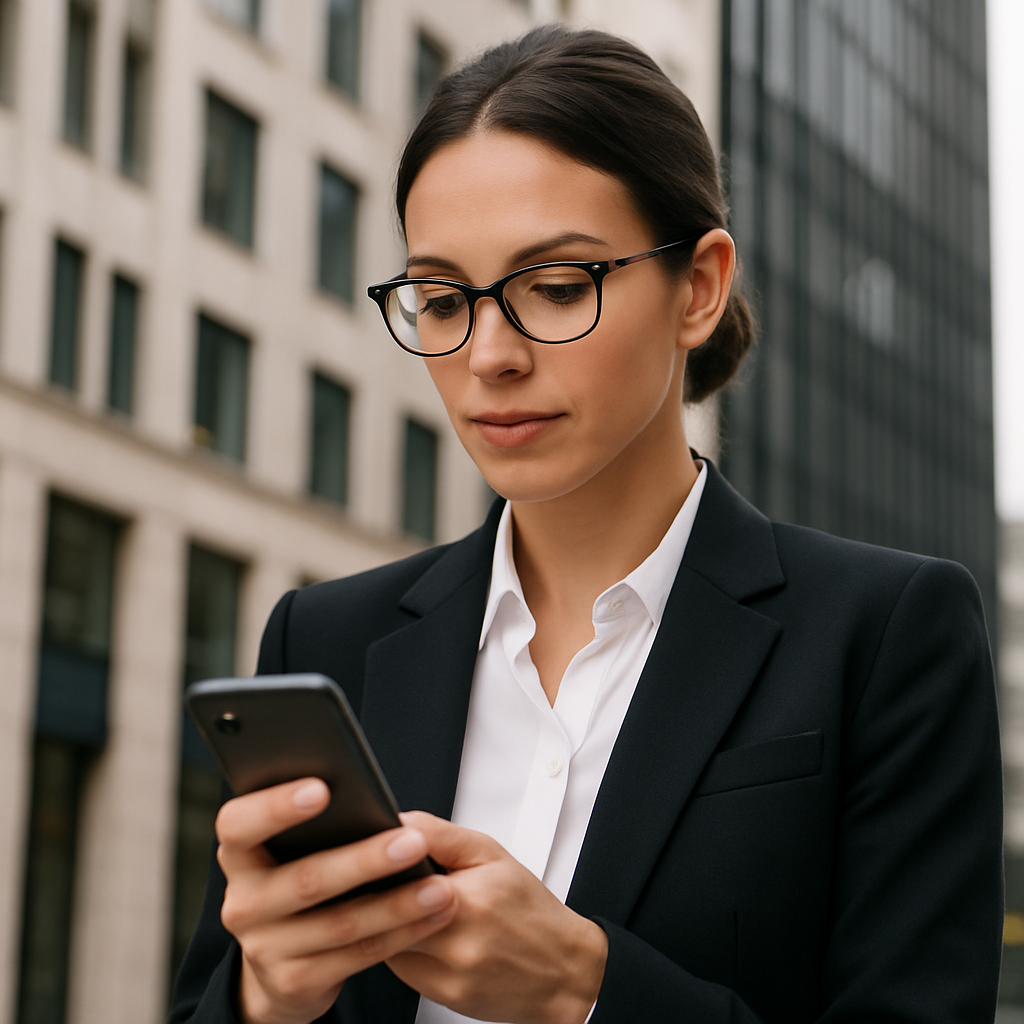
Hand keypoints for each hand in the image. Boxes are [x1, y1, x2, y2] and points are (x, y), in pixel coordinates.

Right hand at [215, 779, 458, 1023]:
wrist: (280, 965)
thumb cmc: (300, 878)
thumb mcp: (294, 851)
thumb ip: (318, 823)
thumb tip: (364, 794)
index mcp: (238, 854)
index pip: (238, 824)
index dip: (275, 806)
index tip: (323, 789)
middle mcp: (243, 902)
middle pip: (306, 879)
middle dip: (365, 860)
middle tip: (413, 842)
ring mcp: (264, 948)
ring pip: (341, 923)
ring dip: (397, 905)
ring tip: (441, 887)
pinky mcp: (295, 982)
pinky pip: (358, 955)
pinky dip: (402, 933)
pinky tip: (433, 915)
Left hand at [386, 812, 607, 1023]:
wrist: (562, 968)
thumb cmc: (528, 908)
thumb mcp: (490, 854)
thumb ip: (439, 835)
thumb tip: (398, 821)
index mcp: (468, 900)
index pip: (395, 883)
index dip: (377, 869)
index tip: (372, 858)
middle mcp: (457, 943)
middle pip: (386, 918)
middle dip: (378, 897)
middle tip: (378, 881)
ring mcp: (449, 976)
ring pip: (389, 945)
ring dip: (388, 925)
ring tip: (404, 906)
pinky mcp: (444, 998)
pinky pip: (404, 971)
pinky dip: (404, 950)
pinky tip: (421, 935)